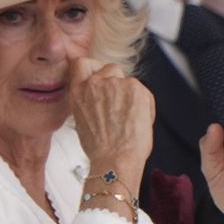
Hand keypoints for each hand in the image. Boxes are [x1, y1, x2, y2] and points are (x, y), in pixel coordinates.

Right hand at [68, 57, 152, 195]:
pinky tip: (138, 121)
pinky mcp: (135, 88)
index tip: (99, 75)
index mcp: (78, 92)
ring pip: (128, 81)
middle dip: (117, 83)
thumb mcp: (82, 121)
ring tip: (129, 119)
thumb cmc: (100, 149)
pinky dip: (145, 104)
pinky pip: (143, 91)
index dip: (93, 67)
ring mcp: (115, 84)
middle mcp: (95, 83)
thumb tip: (100, 97)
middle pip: (111, 69)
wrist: (115, 160)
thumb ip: (89, 101)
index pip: (81, 63)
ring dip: (131, 96)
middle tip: (120, 105)